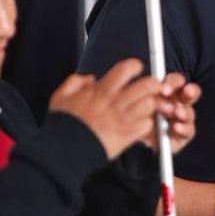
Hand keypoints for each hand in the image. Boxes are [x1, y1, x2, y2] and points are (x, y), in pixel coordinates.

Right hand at [49, 59, 171, 158]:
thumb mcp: (61, 96)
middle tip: (150, 89)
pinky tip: (140, 125)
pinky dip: (147, 125)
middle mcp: (116, 102)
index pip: (126, 68)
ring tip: (145, 108)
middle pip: (148, 85)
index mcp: (102, 90)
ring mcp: (124, 119)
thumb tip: (89, 79)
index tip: (136, 70)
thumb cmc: (63, 124)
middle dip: (153, 84)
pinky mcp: (128, 135)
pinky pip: (148, 125)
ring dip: (151, 105)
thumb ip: (75, 82)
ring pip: (151, 104)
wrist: (65, 149)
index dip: (135, 66)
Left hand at [141, 74, 200, 154]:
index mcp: (172, 90)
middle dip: (190, 91)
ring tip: (178, 113)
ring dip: (186, 112)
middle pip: (192, 93)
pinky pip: (188, 132)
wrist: (134, 135)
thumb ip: (146, 96)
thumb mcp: (139, 104)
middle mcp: (181, 103)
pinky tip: (176, 128)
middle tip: (187, 92)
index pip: (177, 81)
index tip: (164, 89)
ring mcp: (183, 119)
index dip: (174, 82)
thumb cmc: (139, 113)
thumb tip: (148, 89)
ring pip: (190, 114)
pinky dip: (184, 129)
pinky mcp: (183, 136)